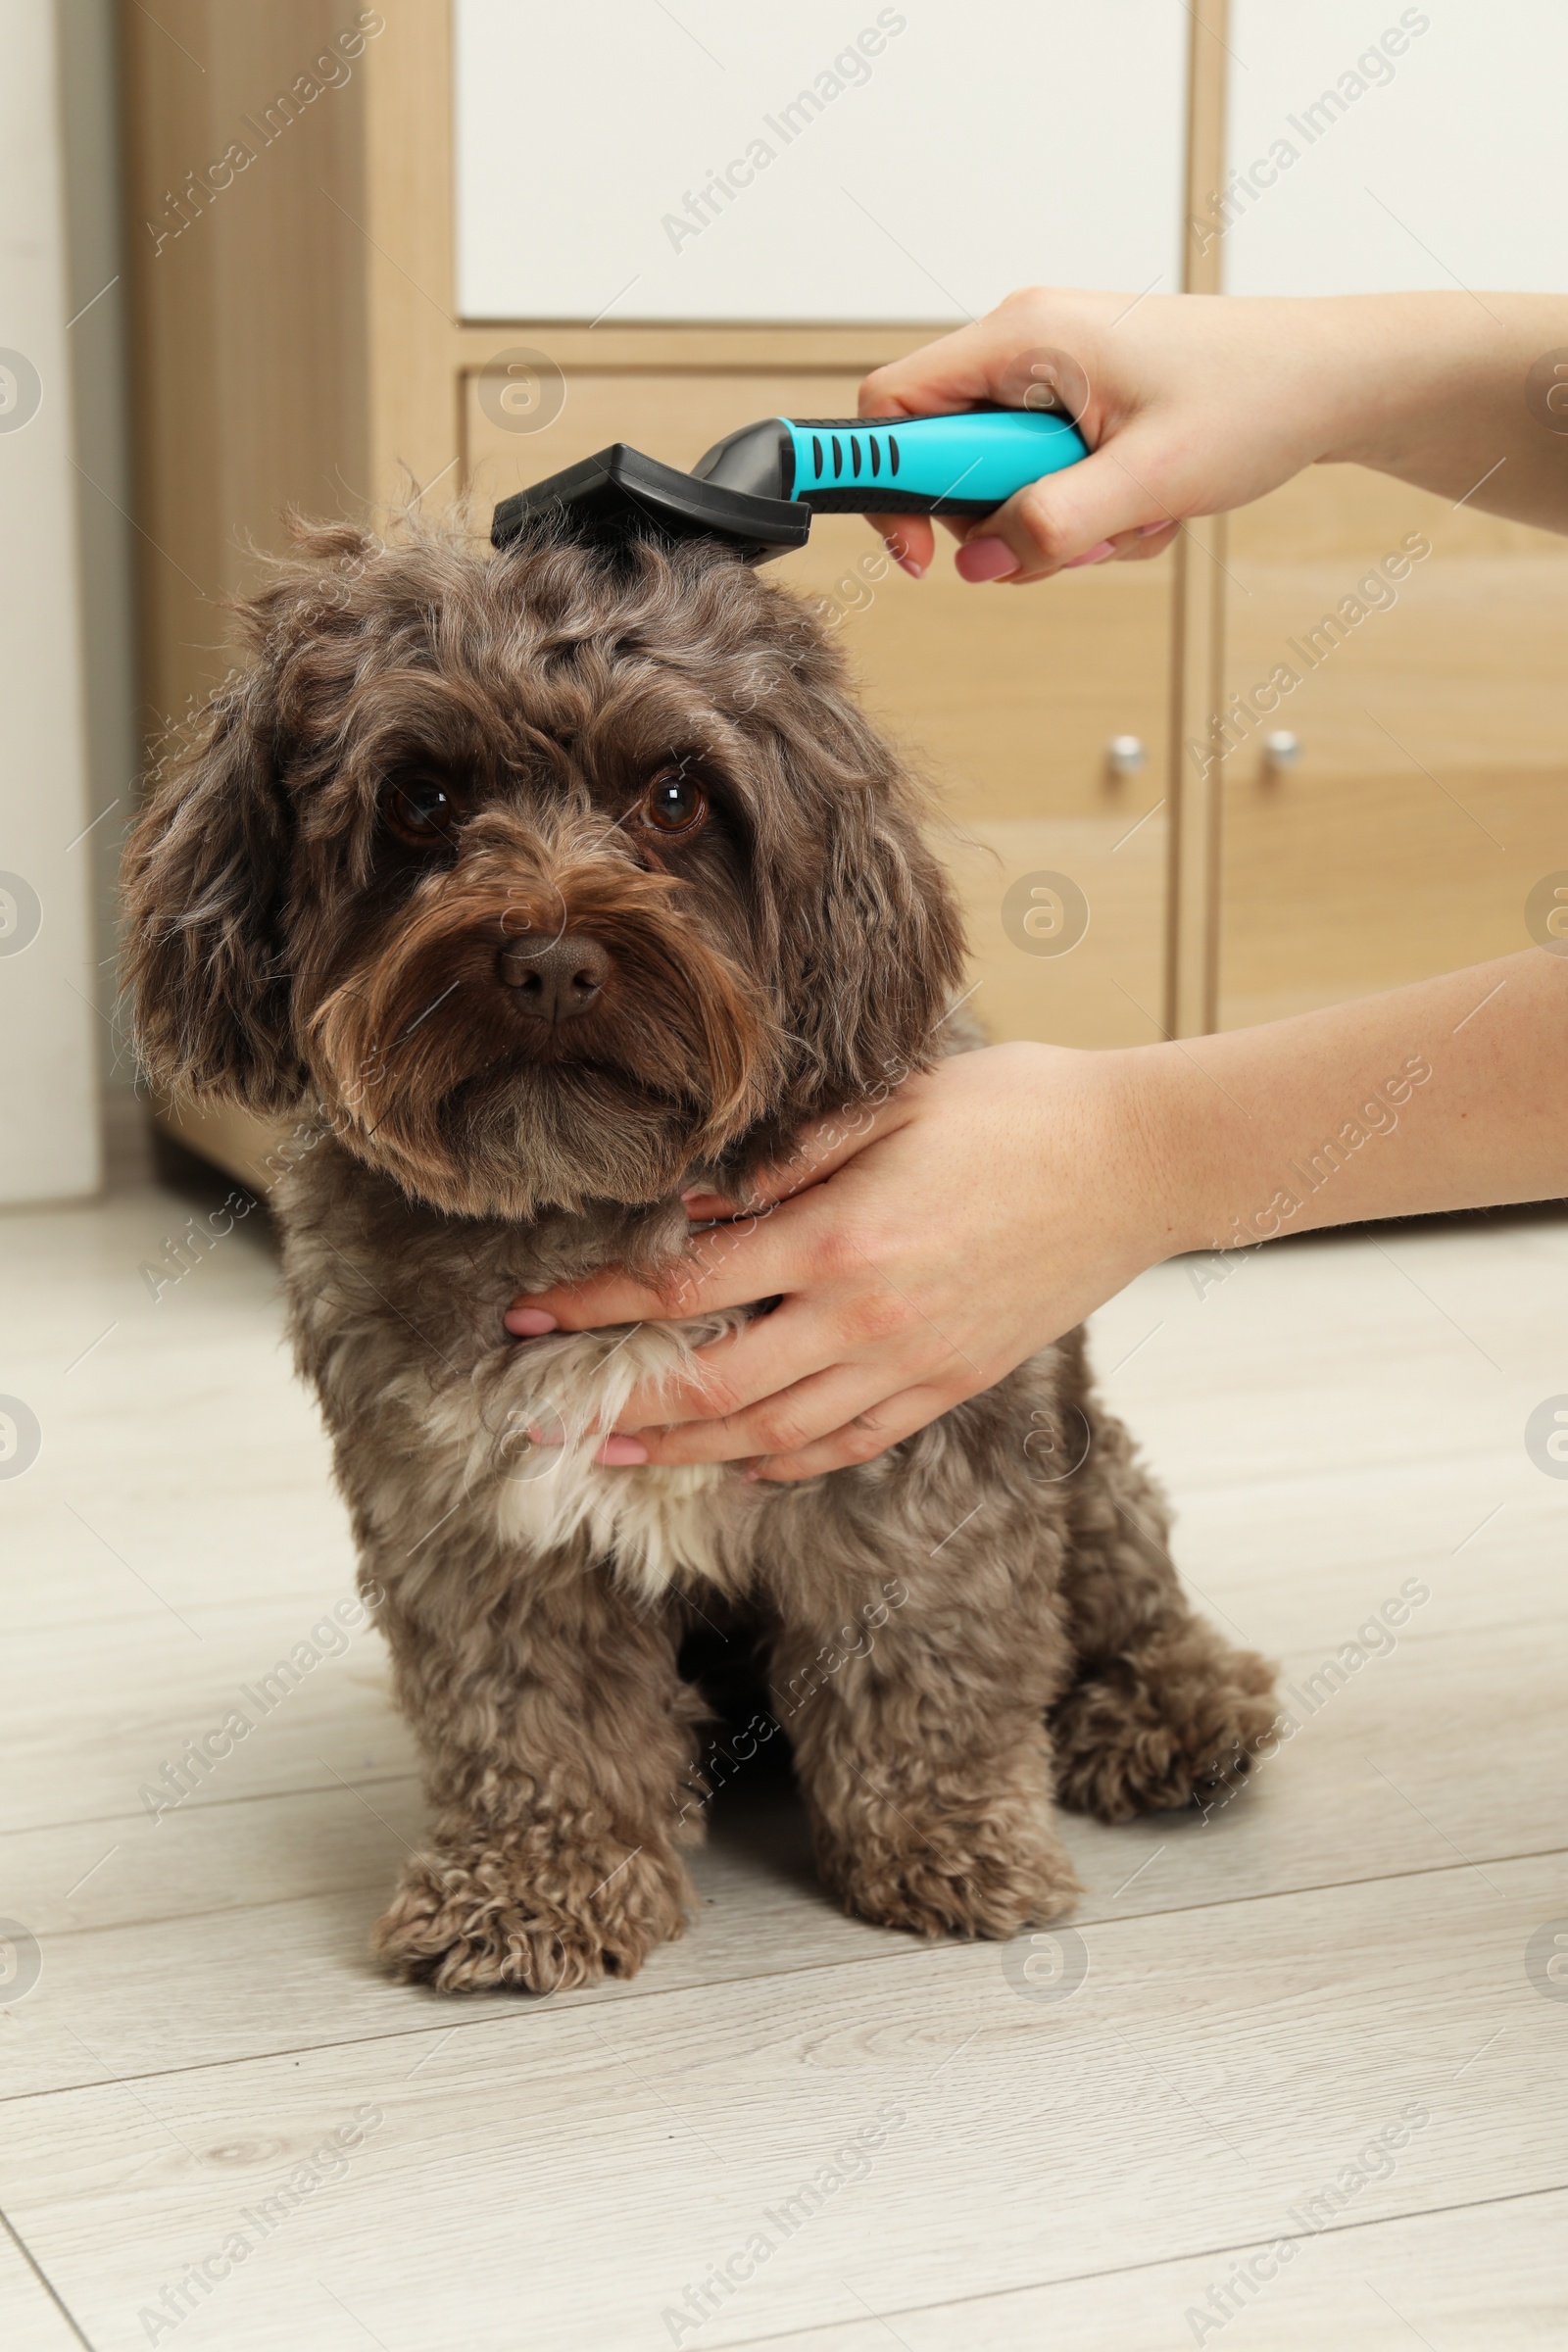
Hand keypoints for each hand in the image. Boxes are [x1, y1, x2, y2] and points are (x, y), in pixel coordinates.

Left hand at [503, 1043, 1170, 1481]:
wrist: (1138, 1162)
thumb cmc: (1018, 1108)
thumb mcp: (893, 1104)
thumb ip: (788, 1161)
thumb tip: (695, 1206)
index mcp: (837, 1235)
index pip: (682, 1286)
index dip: (594, 1307)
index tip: (527, 1318)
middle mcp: (864, 1316)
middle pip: (712, 1385)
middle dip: (620, 1402)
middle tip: (549, 1417)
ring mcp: (911, 1362)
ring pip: (774, 1434)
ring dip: (687, 1450)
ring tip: (622, 1454)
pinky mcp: (951, 1384)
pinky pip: (854, 1445)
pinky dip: (789, 1464)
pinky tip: (745, 1466)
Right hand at [861, 285, 1373, 582]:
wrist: (1332, 379)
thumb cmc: (1256, 398)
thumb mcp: (1149, 479)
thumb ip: (1050, 524)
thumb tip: (976, 564)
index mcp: (1024, 336)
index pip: (892, 408)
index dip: (886, 488)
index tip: (924, 554)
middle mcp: (1026, 344)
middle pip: (947, 460)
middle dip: (1005, 522)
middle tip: (1075, 539)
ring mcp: (1052, 375)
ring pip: (1001, 483)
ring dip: (1059, 527)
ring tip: (1135, 513)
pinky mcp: (1080, 404)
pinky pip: (1046, 480)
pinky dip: (1090, 514)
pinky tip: (1148, 503)